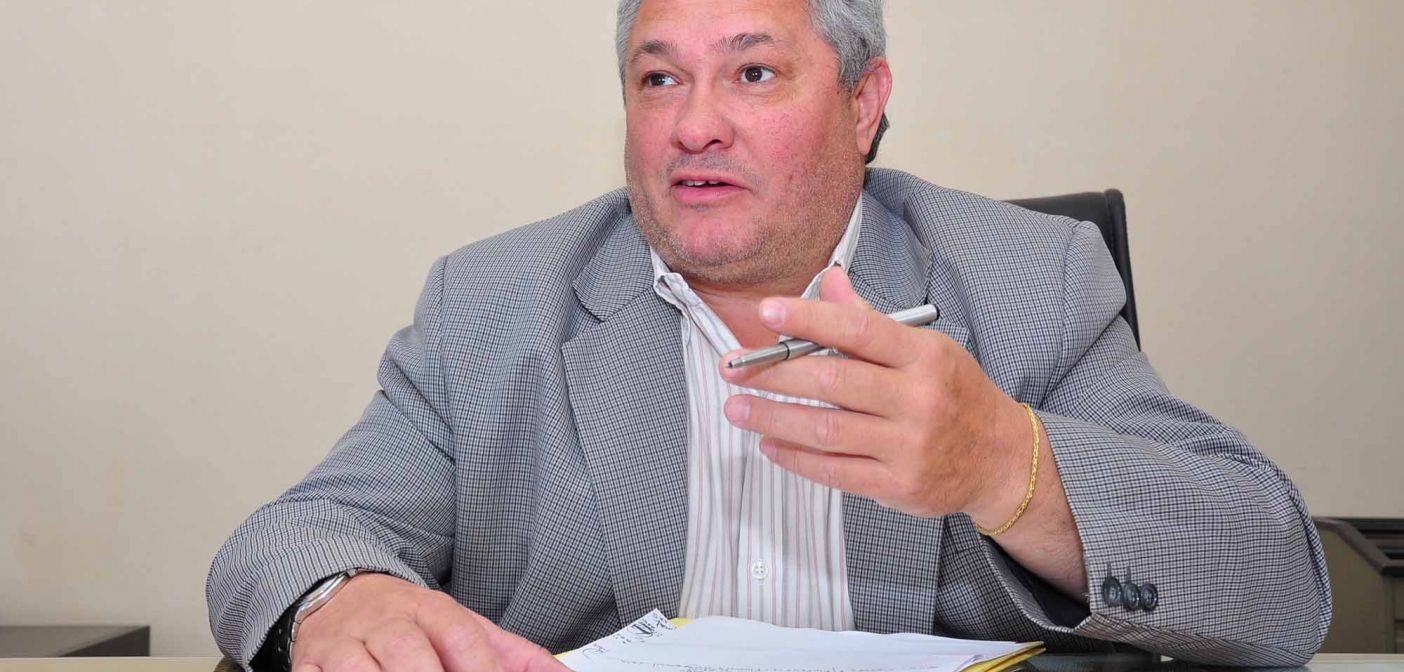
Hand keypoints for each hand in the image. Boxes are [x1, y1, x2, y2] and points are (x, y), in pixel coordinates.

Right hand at [291, 573, 570, 671]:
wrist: (337, 594)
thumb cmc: (409, 622)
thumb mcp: (463, 626)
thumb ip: (514, 655)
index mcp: (432, 610)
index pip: (461, 637)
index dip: (480, 668)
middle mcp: (388, 623)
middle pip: (409, 653)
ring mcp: (346, 643)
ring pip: (361, 669)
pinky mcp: (310, 663)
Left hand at [719, 268, 1031, 522]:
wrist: (1000, 459)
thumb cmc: (956, 395)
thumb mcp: (926, 347)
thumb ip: (870, 321)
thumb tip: (828, 282)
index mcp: (923, 356)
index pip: (858, 329)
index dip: (809, 318)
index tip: (767, 312)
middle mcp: (917, 399)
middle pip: (834, 381)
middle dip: (775, 374)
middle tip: (736, 369)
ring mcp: (907, 445)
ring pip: (826, 430)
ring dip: (773, 418)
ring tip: (738, 409)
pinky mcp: (896, 484)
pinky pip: (835, 471)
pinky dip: (796, 458)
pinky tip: (770, 443)